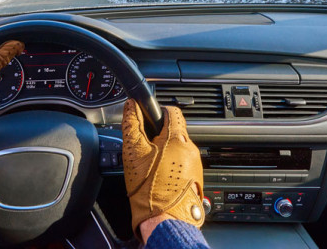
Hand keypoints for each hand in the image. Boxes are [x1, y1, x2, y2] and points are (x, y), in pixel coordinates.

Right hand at [122, 100, 203, 241]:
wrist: (163, 220)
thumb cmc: (149, 189)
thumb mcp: (133, 152)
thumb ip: (131, 124)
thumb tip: (131, 106)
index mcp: (177, 138)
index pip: (173, 111)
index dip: (158, 111)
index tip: (149, 119)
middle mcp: (191, 149)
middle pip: (175, 131)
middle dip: (159, 136)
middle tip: (145, 148)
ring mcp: (196, 165)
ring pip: (179, 148)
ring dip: (165, 151)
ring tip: (151, 165)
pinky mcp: (196, 178)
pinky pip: (183, 164)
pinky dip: (172, 165)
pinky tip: (160, 176)